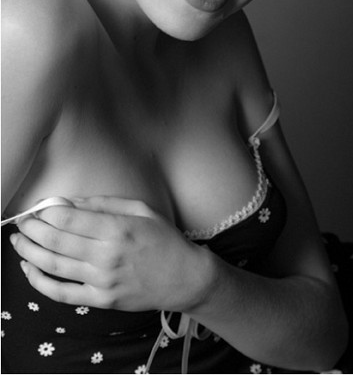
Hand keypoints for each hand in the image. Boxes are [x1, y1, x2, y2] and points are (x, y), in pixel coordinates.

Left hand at [11, 196, 213, 312]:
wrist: (184, 277)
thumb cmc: (164, 238)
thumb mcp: (140, 209)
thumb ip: (102, 204)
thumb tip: (68, 203)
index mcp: (116, 228)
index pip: (67, 220)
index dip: (45, 213)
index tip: (37, 208)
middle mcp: (106, 256)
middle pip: (55, 242)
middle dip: (31, 230)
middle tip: (21, 223)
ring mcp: (102, 281)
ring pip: (53, 266)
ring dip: (28, 253)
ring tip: (17, 242)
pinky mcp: (101, 300)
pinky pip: (62, 293)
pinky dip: (40, 282)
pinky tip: (29, 270)